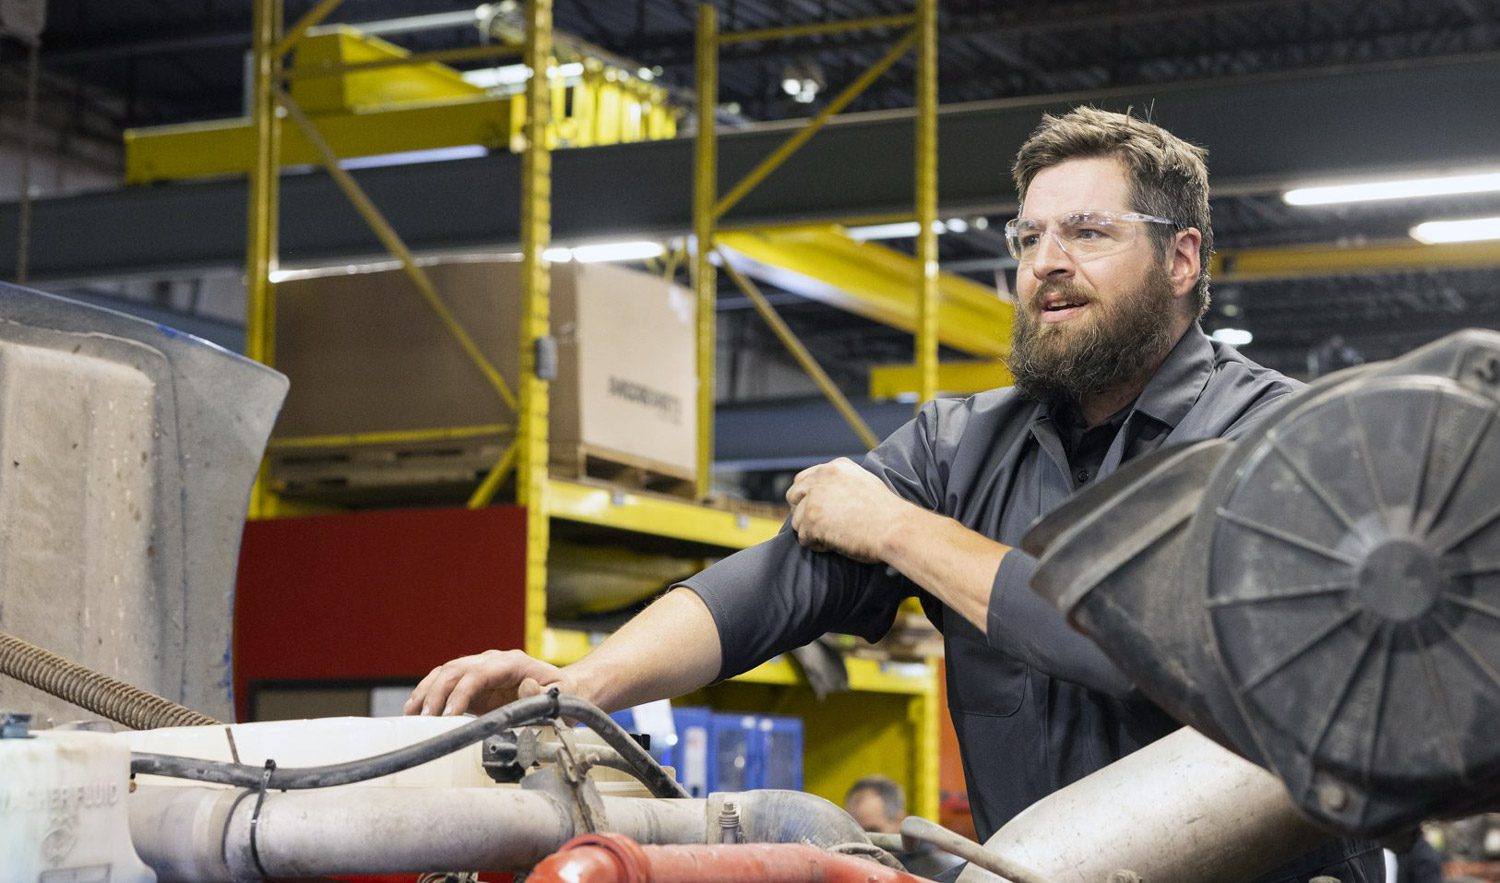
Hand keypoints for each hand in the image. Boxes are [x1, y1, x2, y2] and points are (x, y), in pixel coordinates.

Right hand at [403, 649, 576, 715]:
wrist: (566, 692)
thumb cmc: (564, 696)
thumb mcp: (561, 697)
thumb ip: (542, 695)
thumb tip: (525, 688)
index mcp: (513, 663)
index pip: (479, 673)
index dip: (461, 692)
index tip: (449, 714)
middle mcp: (493, 662)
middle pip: (456, 669)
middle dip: (438, 693)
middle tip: (425, 719)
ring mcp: (481, 671)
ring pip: (446, 673)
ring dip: (427, 692)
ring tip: (412, 714)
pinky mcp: (474, 686)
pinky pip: (446, 685)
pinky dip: (429, 695)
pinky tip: (416, 711)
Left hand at [786, 457, 913, 563]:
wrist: (895, 528)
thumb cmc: (887, 514)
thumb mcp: (865, 484)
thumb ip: (842, 485)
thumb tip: (827, 498)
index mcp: (835, 467)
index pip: (804, 479)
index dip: (808, 498)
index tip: (818, 511)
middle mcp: (822, 477)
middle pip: (794, 495)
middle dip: (803, 512)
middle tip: (820, 527)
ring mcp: (814, 498)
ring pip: (797, 520)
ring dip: (812, 532)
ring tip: (836, 537)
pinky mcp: (811, 519)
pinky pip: (804, 538)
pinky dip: (817, 545)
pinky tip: (836, 543)